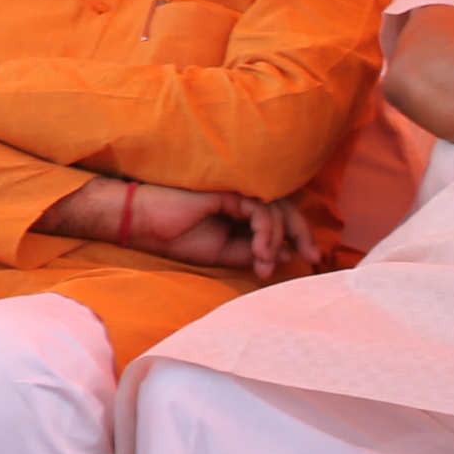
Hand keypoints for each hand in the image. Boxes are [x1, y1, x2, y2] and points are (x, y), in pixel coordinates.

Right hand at [79, 179, 321, 280]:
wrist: (140, 224)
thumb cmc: (173, 237)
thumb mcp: (221, 254)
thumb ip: (252, 251)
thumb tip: (285, 255)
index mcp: (240, 214)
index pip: (279, 219)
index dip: (296, 238)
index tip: (306, 261)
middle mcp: (242, 200)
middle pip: (286, 210)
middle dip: (303, 234)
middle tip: (313, 258)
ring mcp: (235, 193)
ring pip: (278, 209)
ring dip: (280, 238)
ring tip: (264, 262)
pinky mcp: (228, 191)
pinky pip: (262, 210)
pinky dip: (267, 232)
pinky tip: (260, 252)